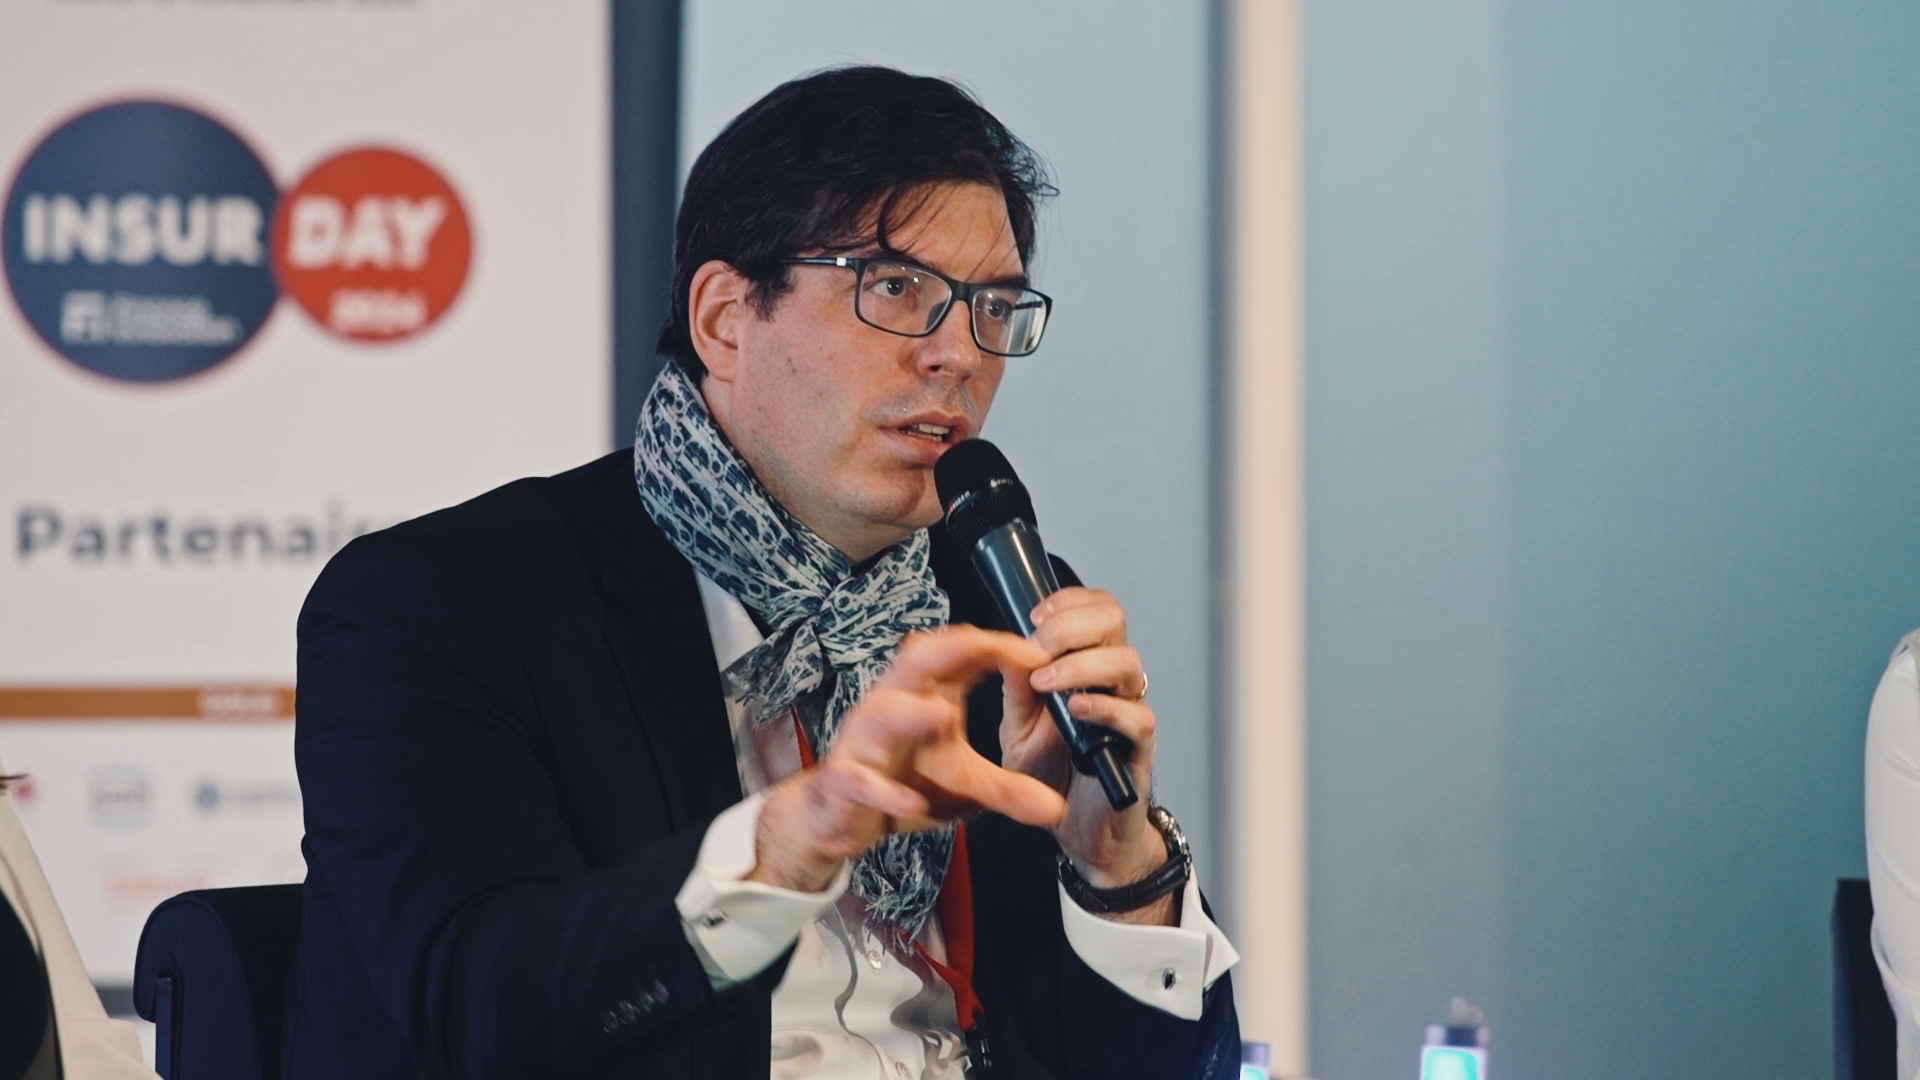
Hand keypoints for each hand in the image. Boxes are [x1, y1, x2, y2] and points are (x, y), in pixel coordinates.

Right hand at [748, 625, 1068, 892]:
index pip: (961, 652)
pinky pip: (862, 778)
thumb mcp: (966, 786)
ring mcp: (864, 740)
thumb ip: (1010, 789)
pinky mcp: (845, 778)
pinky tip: (911, 802)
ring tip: (941, 715)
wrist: (842, 818)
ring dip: (909, 712)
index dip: (997, 644)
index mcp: (926, 694)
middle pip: (916, 660)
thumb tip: (1057, 807)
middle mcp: (892, 704)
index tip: (1039, 652)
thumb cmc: (906, 781)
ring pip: (881, 713)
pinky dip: (885, 790)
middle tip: (991, 647)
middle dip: (950, 649)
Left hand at [1000, 588, 1173, 924]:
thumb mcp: (1018, 727)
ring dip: (1082, 664)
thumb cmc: (1053, 775)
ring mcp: (1127, 713)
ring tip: (1047, 682)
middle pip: (1114, 622)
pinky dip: (1106, 707)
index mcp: (1085, 666)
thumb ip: (1015, 689)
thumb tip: (1008, 645)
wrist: (1076, 830)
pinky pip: (1136, 717)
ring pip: (1127, 663)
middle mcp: (1111, 683)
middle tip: (1040, 644)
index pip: (1094, 610)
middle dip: (1072, 624)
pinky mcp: (1137, 750)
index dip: (1070, 602)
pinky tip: (1078, 709)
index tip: (1037, 614)